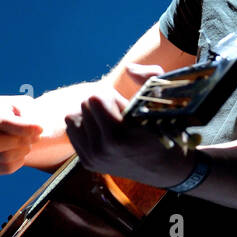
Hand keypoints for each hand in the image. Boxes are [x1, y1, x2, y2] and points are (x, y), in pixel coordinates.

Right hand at [0, 94, 43, 174]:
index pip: (0, 121)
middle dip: (19, 141)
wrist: (13, 127)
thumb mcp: (25, 105)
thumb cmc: (18, 112)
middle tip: (34, 138)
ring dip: (23, 150)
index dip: (23, 127)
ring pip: (3, 157)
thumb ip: (28, 115)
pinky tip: (21, 152)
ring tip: (28, 143)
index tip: (40, 129)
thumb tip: (34, 130)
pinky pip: (5, 168)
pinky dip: (19, 161)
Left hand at [64, 64, 186, 184]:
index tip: (124, 104)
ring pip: (73, 118)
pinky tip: (102, 130)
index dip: (110, 95)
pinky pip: (72, 132)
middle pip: (83, 106)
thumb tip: (128, 68)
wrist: (163, 168)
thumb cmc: (164, 131)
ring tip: (109, 121)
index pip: (93, 99)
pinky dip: (84, 126)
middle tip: (119, 112)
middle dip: (101, 104)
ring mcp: (92, 158)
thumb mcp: (162, 103)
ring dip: (90, 115)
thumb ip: (149, 78)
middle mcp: (101, 150)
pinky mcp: (87, 162)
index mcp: (117, 136)